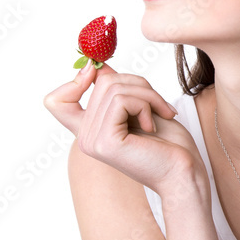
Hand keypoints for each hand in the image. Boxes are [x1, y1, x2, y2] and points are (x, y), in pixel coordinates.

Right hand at [43, 62, 203, 197]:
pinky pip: (121, 101)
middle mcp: (86, 137)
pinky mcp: (105, 142)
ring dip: (148, 95)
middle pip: (102, 82)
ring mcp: (92, 141)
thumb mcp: (142, 109)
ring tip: (163, 114)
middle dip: (140, 84)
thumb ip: (118, 91)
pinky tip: (152, 127)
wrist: (184, 173)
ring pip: (114, 88)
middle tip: (161, 104)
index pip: (55, 102)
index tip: (101, 73)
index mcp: (91, 130)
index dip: (74, 81)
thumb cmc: (170, 144)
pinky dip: (146, 105)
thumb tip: (99, 66)